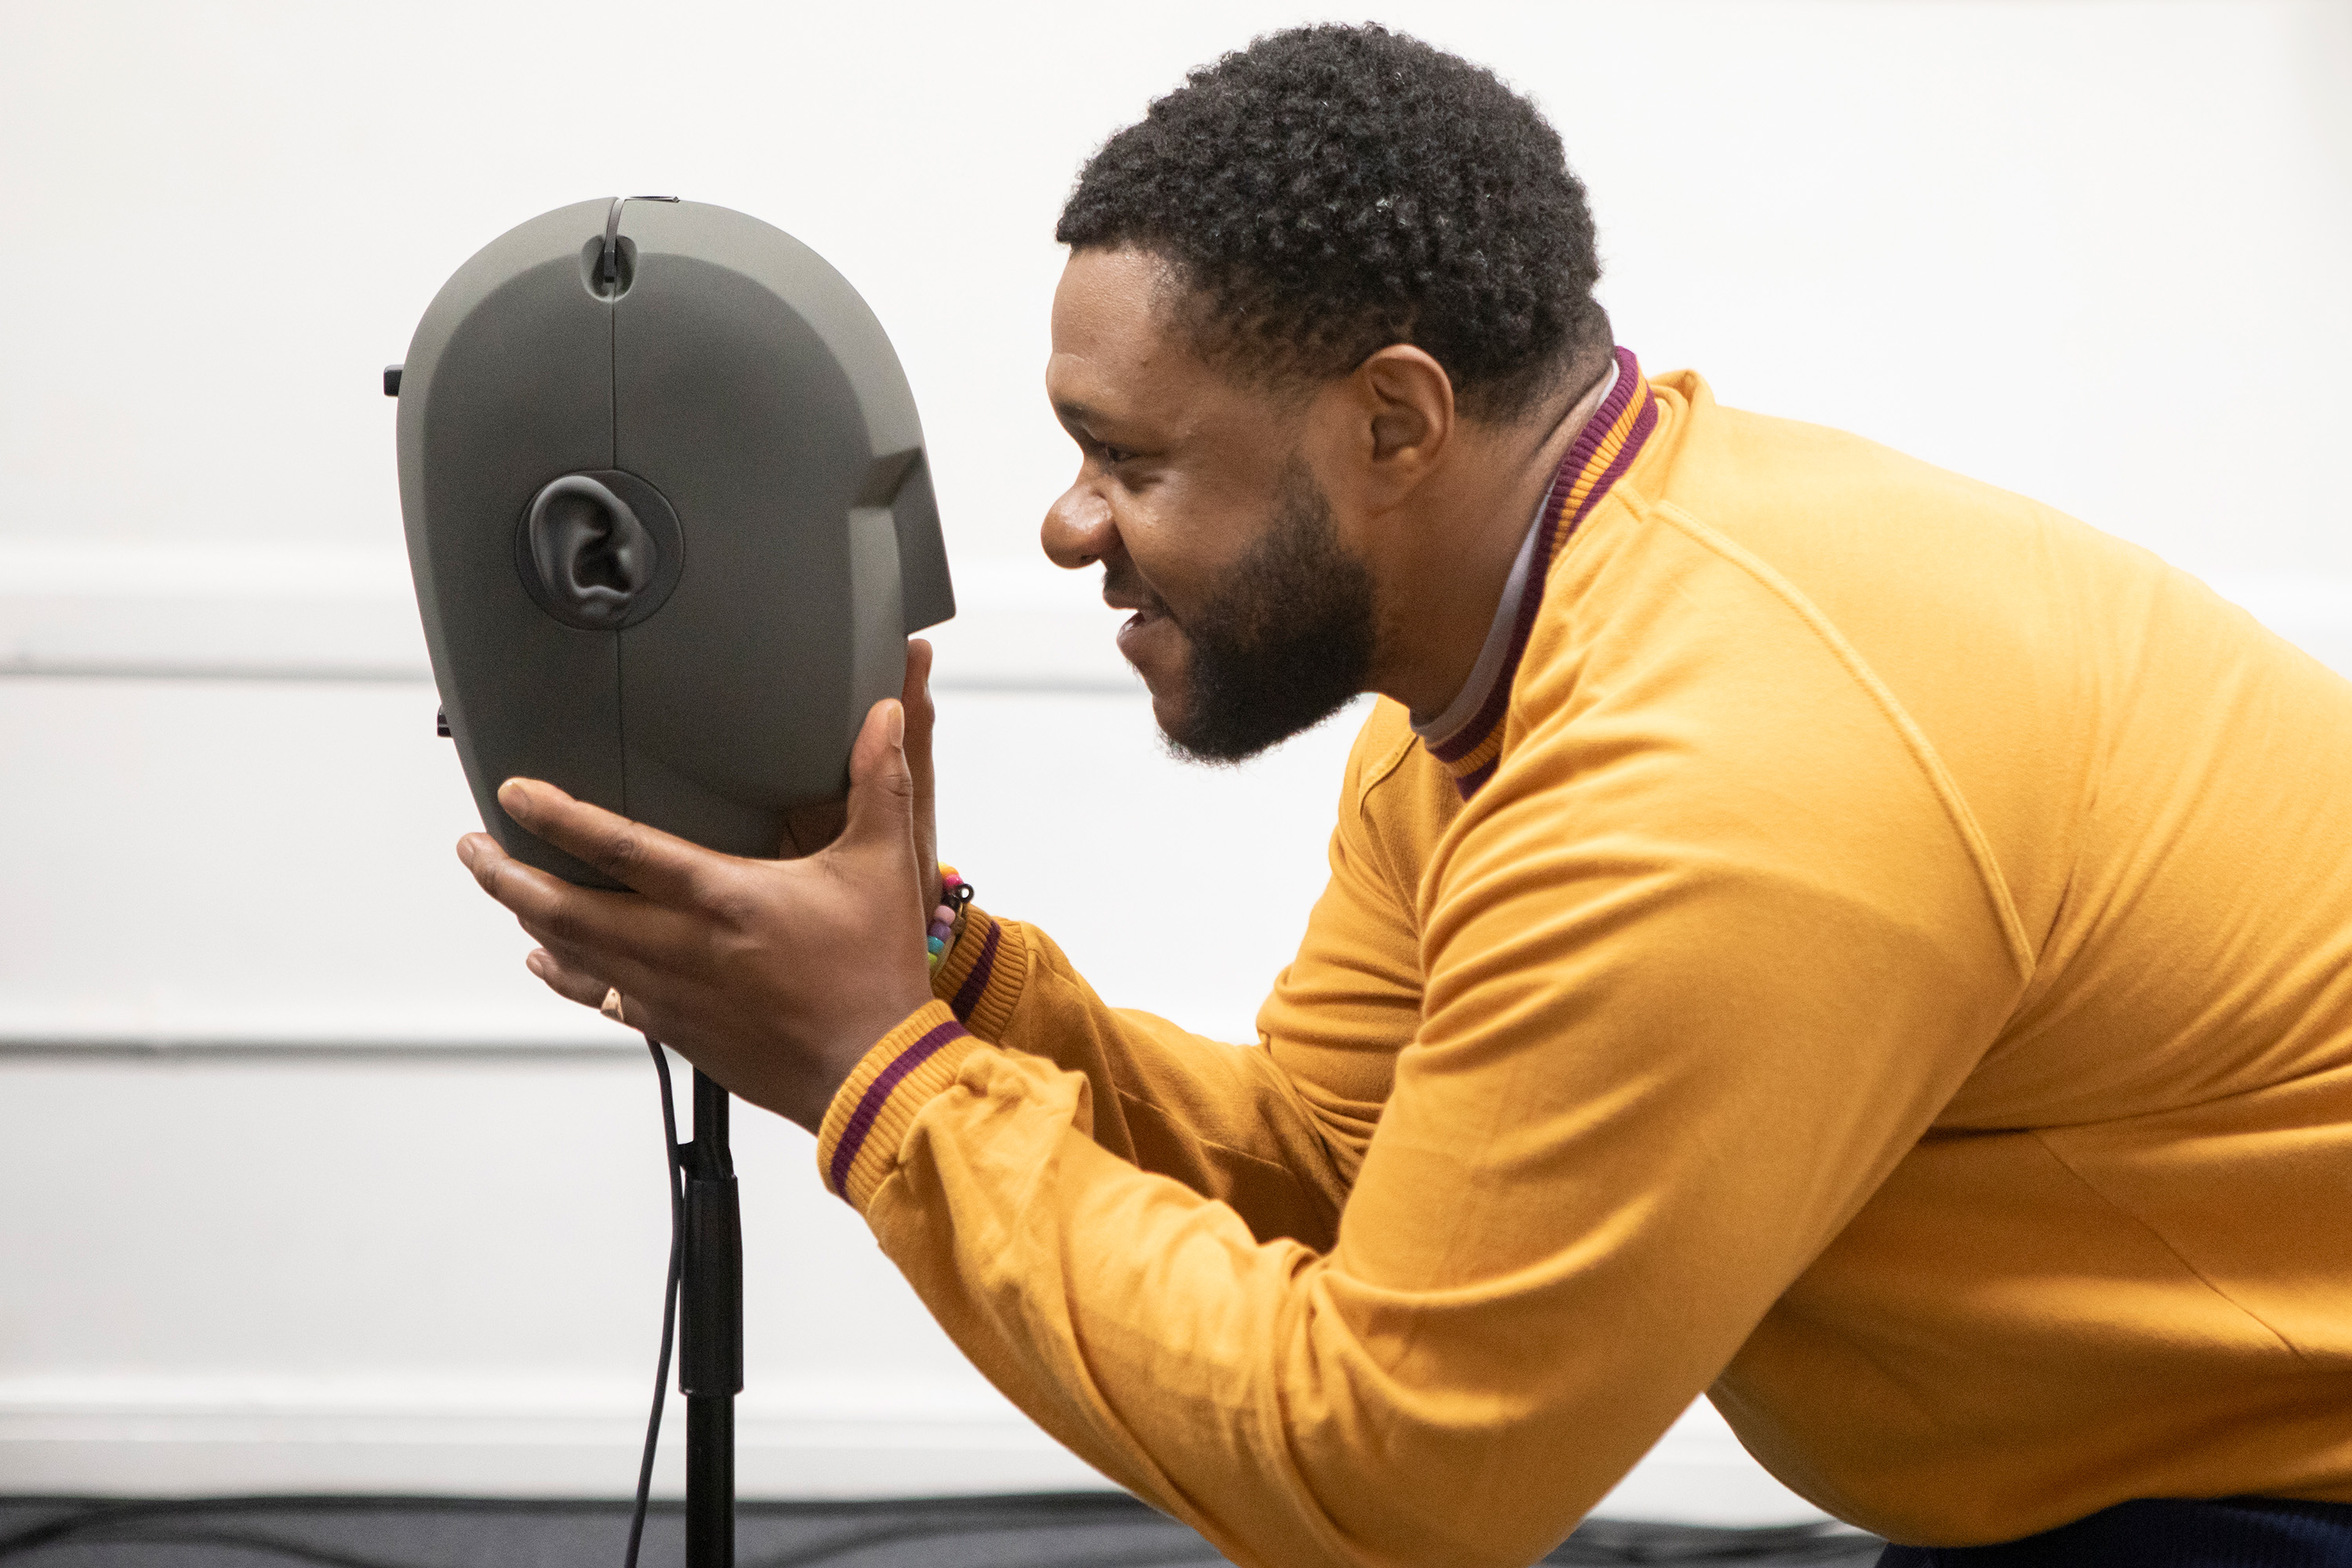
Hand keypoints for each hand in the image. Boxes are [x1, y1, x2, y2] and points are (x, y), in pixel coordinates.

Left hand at [457, 676, 935, 1134]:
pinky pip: (603, 998)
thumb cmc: (877, 973)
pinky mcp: (677, 1030)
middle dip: (508, 874)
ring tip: (499, 886)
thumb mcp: (884, 866)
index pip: (619, 846)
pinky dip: (566, 976)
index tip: (515, 791)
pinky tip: (546, 961)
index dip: (557, 815)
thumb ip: (881, 783)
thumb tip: (886, 716)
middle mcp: (682, 946)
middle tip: (474, 845)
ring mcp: (671, 994)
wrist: (873, 1072)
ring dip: (527, 917)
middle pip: (565, 908)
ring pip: (574, 953)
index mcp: (723, 897)